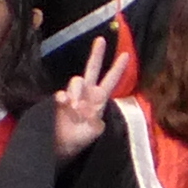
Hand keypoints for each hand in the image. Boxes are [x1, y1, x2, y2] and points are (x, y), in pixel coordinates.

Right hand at [51, 36, 129, 158]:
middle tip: (101, 40)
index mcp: (99, 100)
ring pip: (76, 80)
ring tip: (76, 108)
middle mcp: (87, 94)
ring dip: (77, 91)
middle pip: (92, 69)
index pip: (110, 81)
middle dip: (96, 54)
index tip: (126, 54)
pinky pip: (62, 93)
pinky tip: (66, 104)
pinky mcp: (60, 102)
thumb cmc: (83, 138)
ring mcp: (73, 96)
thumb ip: (92, 119)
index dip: (117, 68)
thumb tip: (82, 107)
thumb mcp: (94, 131)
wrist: (65, 147)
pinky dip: (64, 97)